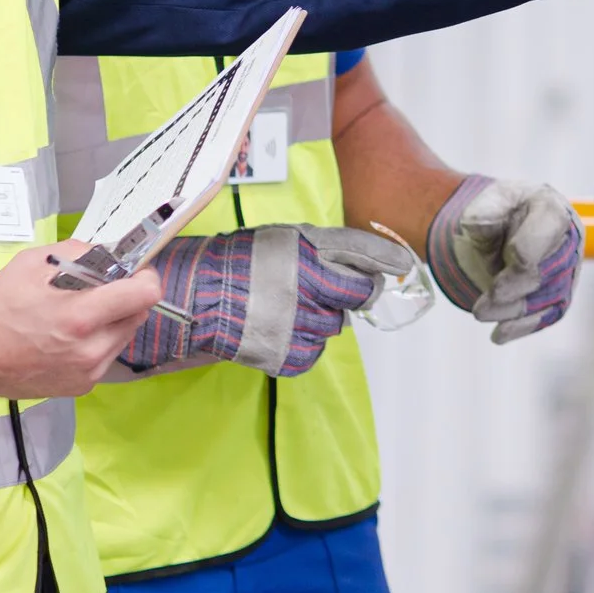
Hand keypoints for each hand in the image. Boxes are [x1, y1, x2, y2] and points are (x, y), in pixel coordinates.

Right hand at [0, 241, 162, 409]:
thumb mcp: (33, 263)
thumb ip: (77, 253)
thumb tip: (108, 253)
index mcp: (80, 316)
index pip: (145, 293)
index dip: (143, 276)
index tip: (132, 270)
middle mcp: (92, 349)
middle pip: (138, 314)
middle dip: (127, 297)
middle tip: (102, 289)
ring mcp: (89, 372)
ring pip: (124, 335)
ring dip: (114, 320)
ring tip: (81, 313)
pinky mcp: (82, 386)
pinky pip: (107, 355)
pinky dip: (98, 341)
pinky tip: (70, 336)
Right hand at [124, 224, 413, 376]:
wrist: (194, 297)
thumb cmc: (239, 262)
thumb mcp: (288, 238)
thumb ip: (332, 247)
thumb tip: (378, 261)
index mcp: (308, 250)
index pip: (366, 254)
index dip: (387, 260)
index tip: (400, 265)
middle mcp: (308, 285)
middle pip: (359, 295)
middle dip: (351, 293)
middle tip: (326, 290)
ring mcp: (297, 322)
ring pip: (334, 324)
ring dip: (320, 317)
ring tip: (288, 307)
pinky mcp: (286, 354)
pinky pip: (314, 353)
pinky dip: (303, 344)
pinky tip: (282, 329)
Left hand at [425, 177, 582, 344]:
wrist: (507, 229)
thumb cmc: (503, 212)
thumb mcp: (490, 201)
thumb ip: (485, 211)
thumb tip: (480, 228)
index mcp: (551, 210)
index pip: (548, 230)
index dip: (529, 248)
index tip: (512, 261)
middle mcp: (567, 242)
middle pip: (547, 270)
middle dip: (515, 287)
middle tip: (486, 298)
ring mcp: (567, 271)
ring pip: (547, 298)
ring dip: (513, 311)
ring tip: (481, 313)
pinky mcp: (559, 296)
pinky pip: (548, 315)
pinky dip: (523, 326)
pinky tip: (499, 334)